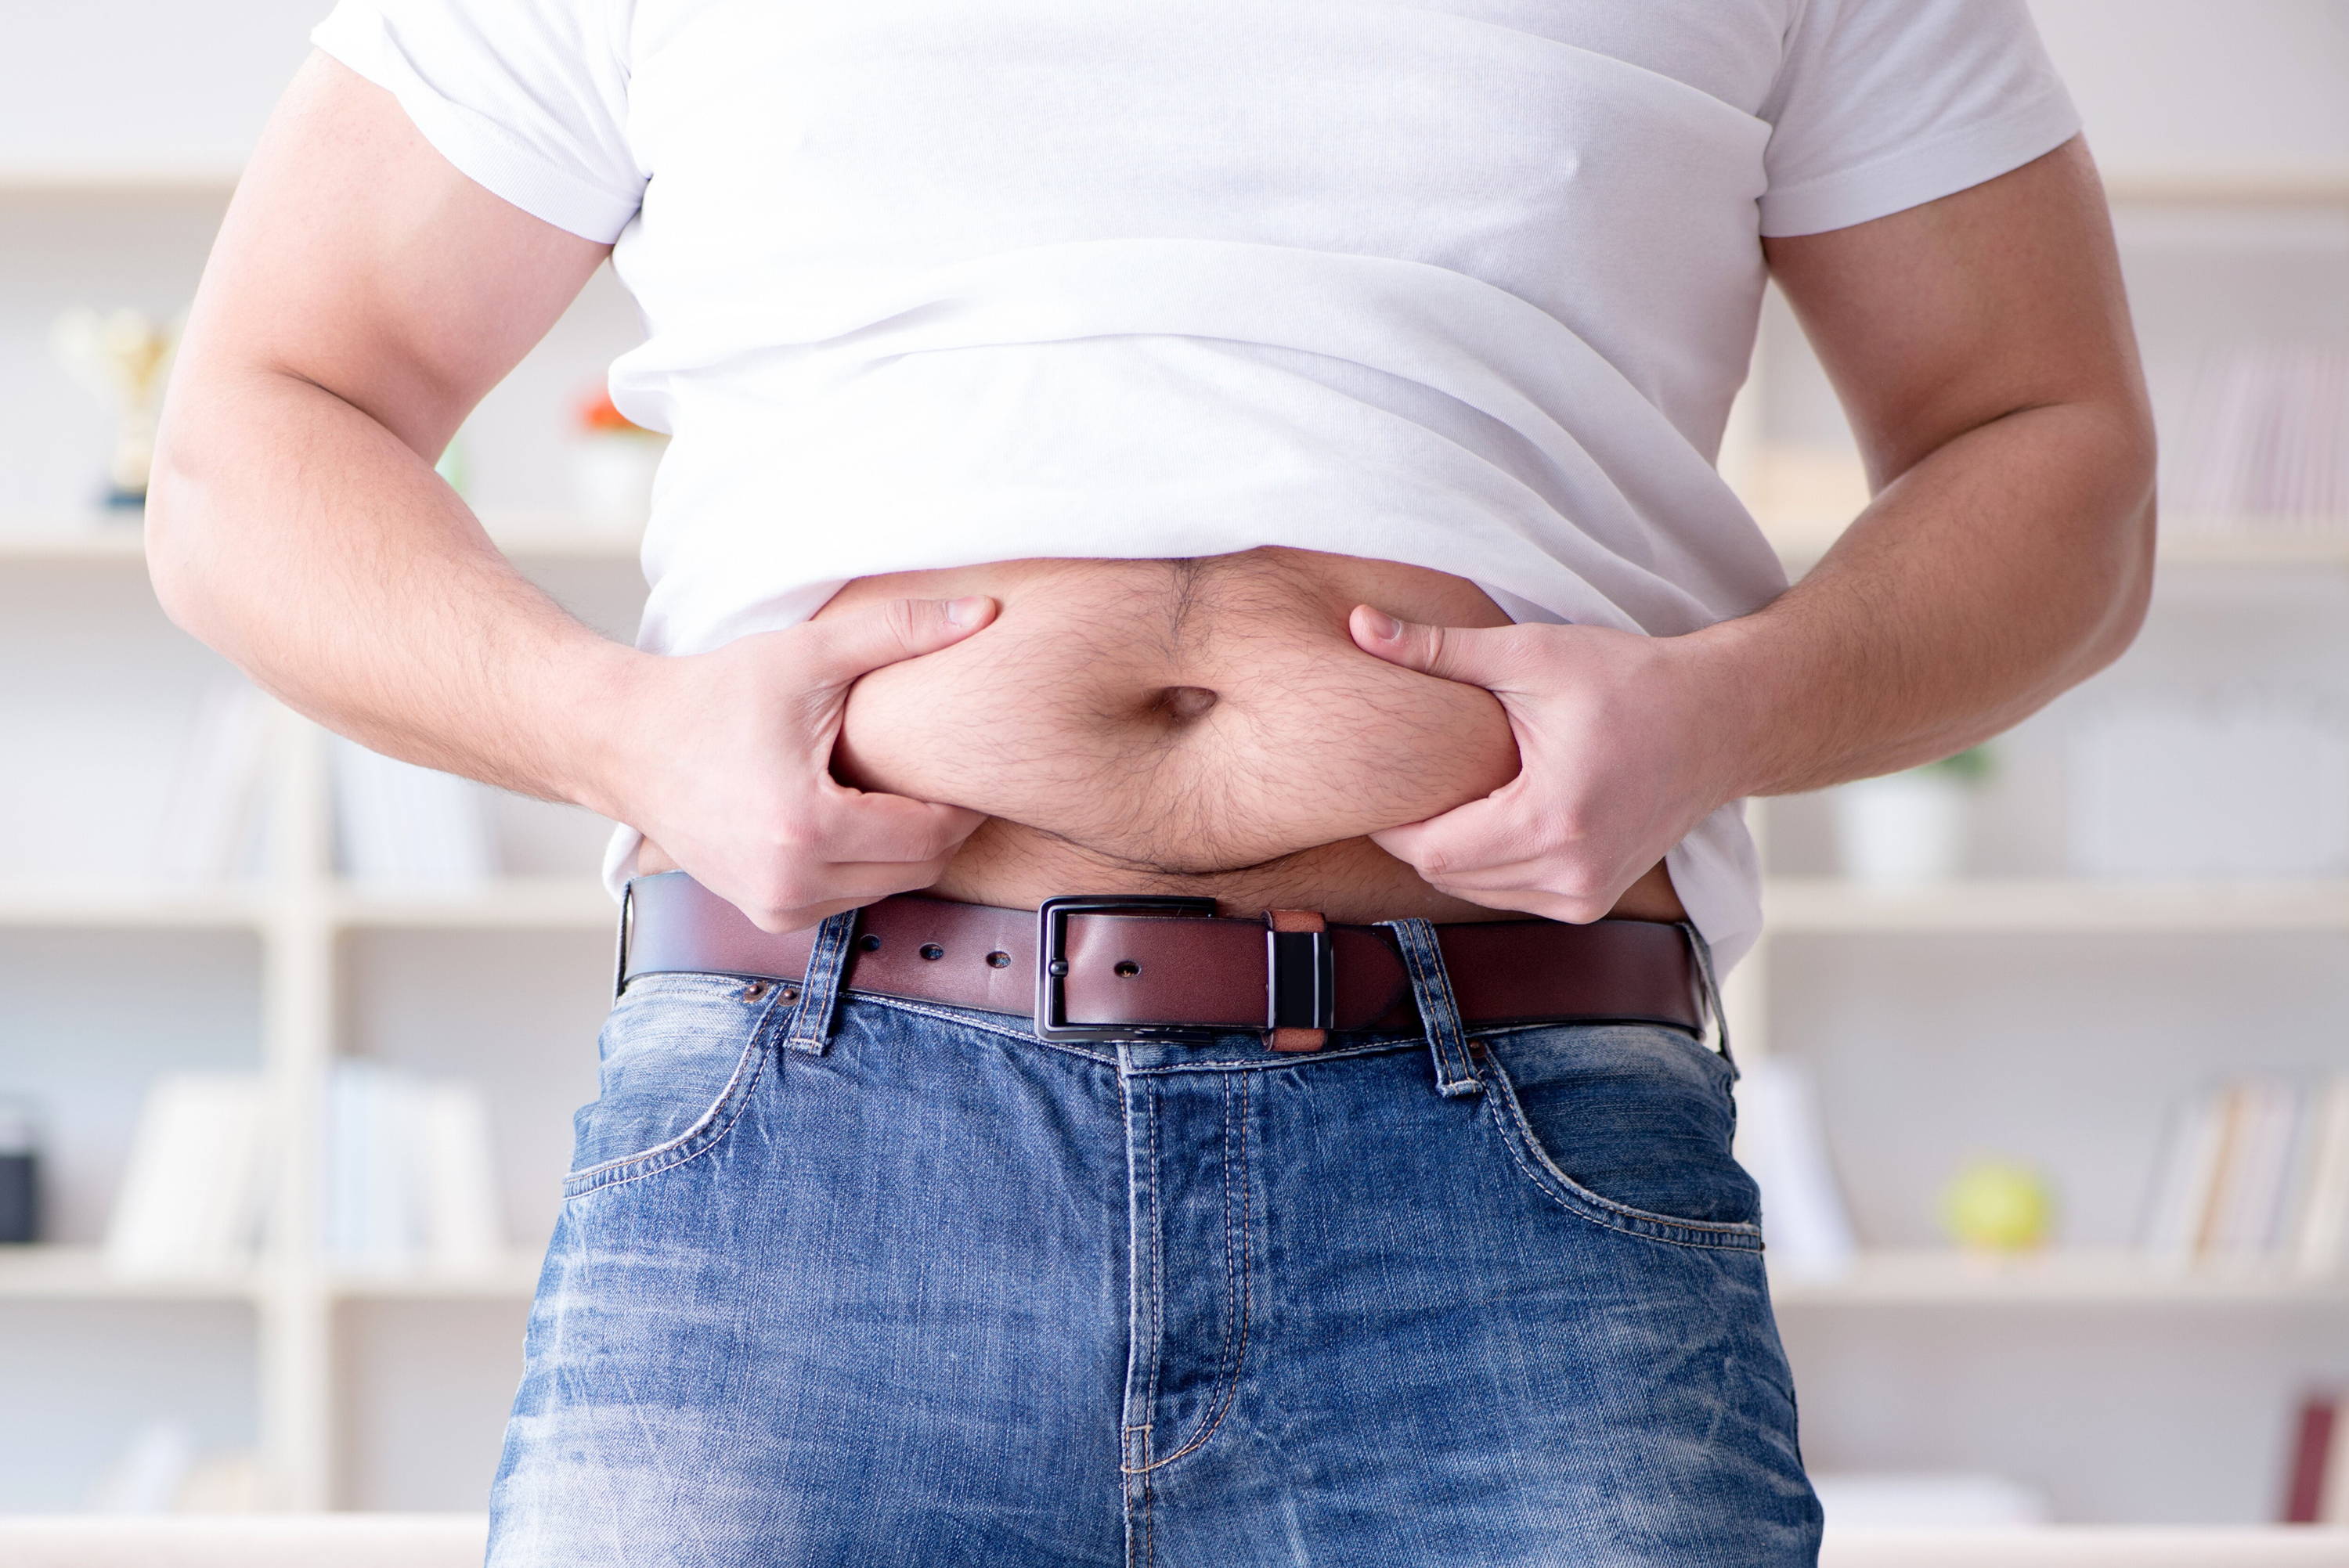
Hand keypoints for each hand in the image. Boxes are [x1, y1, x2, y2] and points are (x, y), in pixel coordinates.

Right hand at [601, 596, 999, 932]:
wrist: (626, 741)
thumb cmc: (712, 695)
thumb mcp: (807, 654)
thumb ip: (900, 631)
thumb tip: (985, 613)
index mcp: (808, 828)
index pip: (932, 834)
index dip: (963, 802)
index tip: (968, 764)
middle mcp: (790, 884)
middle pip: (918, 870)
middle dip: (941, 826)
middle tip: (944, 776)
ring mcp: (775, 907)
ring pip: (888, 889)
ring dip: (904, 848)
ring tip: (895, 791)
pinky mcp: (766, 913)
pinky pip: (849, 899)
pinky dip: (866, 865)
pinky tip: (855, 818)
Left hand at [1347, 605, 1745, 922]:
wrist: (1720, 721)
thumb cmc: (1631, 680)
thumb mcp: (1530, 654)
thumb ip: (1437, 648)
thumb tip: (1358, 625)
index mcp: (1551, 823)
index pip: (1431, 851)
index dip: (1392, 821)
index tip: (1382, 778)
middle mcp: (1571, 876)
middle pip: (1448, 877)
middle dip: (1418, 833)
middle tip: (1407, 782)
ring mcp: (1585, 897)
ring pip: (1475, 891)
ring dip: (1452, 850)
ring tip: (1453, 792)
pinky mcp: (1592, 902)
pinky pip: (1510, 894)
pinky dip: (1488, 863)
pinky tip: (1492, 814)